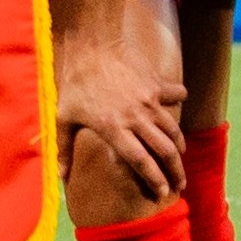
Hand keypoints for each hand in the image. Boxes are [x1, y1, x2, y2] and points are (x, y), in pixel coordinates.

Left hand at [55, 26, 183, 198]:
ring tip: (179, 158)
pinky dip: (180, 101)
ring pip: (172, 129)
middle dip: (176, 170)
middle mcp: (134, 117)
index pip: (140, 161)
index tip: (162, 193)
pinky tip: (180, 105)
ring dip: (179, 146)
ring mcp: (147, 100)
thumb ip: (63, 148)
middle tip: (180, 184)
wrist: (88, 47)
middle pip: (164, 150)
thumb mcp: (63, 117)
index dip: (154, 179)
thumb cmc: (74, 85)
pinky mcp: (154, 84)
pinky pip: (175, 94)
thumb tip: (61, 177)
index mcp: (113, 128)